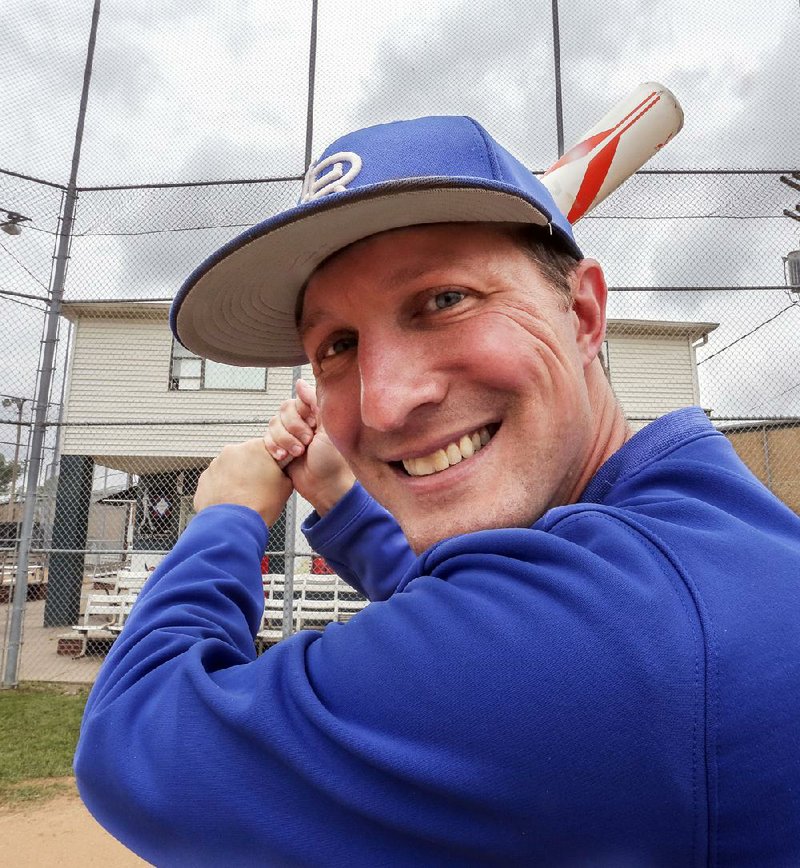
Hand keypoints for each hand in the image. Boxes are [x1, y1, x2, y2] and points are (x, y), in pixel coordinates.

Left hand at [194, 439, 292, 526]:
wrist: (233, 527)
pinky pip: (217, 481)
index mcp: (254, 448)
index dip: (271, 461)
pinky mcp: (204, 480)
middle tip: (259, 487)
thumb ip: (284, 472)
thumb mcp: (286, 486)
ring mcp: (215, 466)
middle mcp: (232, 452)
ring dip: (236, 479)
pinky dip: (224, 489)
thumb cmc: (258, 507)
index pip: (267, 448)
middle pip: (246, 457)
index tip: (272, 471)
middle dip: (252, 470)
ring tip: (245, 497)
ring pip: (230, 469)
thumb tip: (282, 472)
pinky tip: (233, 501)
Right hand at [263, 379, 354, 515]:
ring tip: (298, 452)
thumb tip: (300, 382)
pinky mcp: (279, 447)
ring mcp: (290, 434)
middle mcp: (302, 421)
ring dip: (285, 440)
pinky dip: (273, 447)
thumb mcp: (329, 428)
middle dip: (293, 428)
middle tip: (307, 441)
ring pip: (273, 424)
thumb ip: (315, 402)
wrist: (324, 487)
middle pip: (283, 411)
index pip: (298, 399)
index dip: (301, 413)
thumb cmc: (333, 460)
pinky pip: (266, 438)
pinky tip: (283, 457)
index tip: (312, 424)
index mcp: (316, 413)